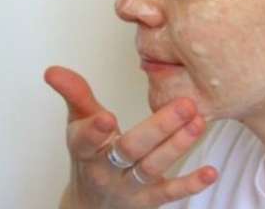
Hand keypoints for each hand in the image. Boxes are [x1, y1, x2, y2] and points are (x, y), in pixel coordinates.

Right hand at [44, 65, 217, 208]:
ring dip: (178, 146)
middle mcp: (105, 171)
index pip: (84, 141)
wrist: (91, 206)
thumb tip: (52, 70)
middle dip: (158, 129)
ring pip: (152, 167)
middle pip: (130, 150)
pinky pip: (170, 193)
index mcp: (84, 150)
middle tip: (186, 105)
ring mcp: (129, 187)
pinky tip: (211, 170)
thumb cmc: (88, 155)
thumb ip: (74, 95)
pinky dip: (191, 183)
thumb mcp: (77, 125)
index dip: (93, 131)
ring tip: (199, 121)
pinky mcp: (149, 200)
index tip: (105, 117)